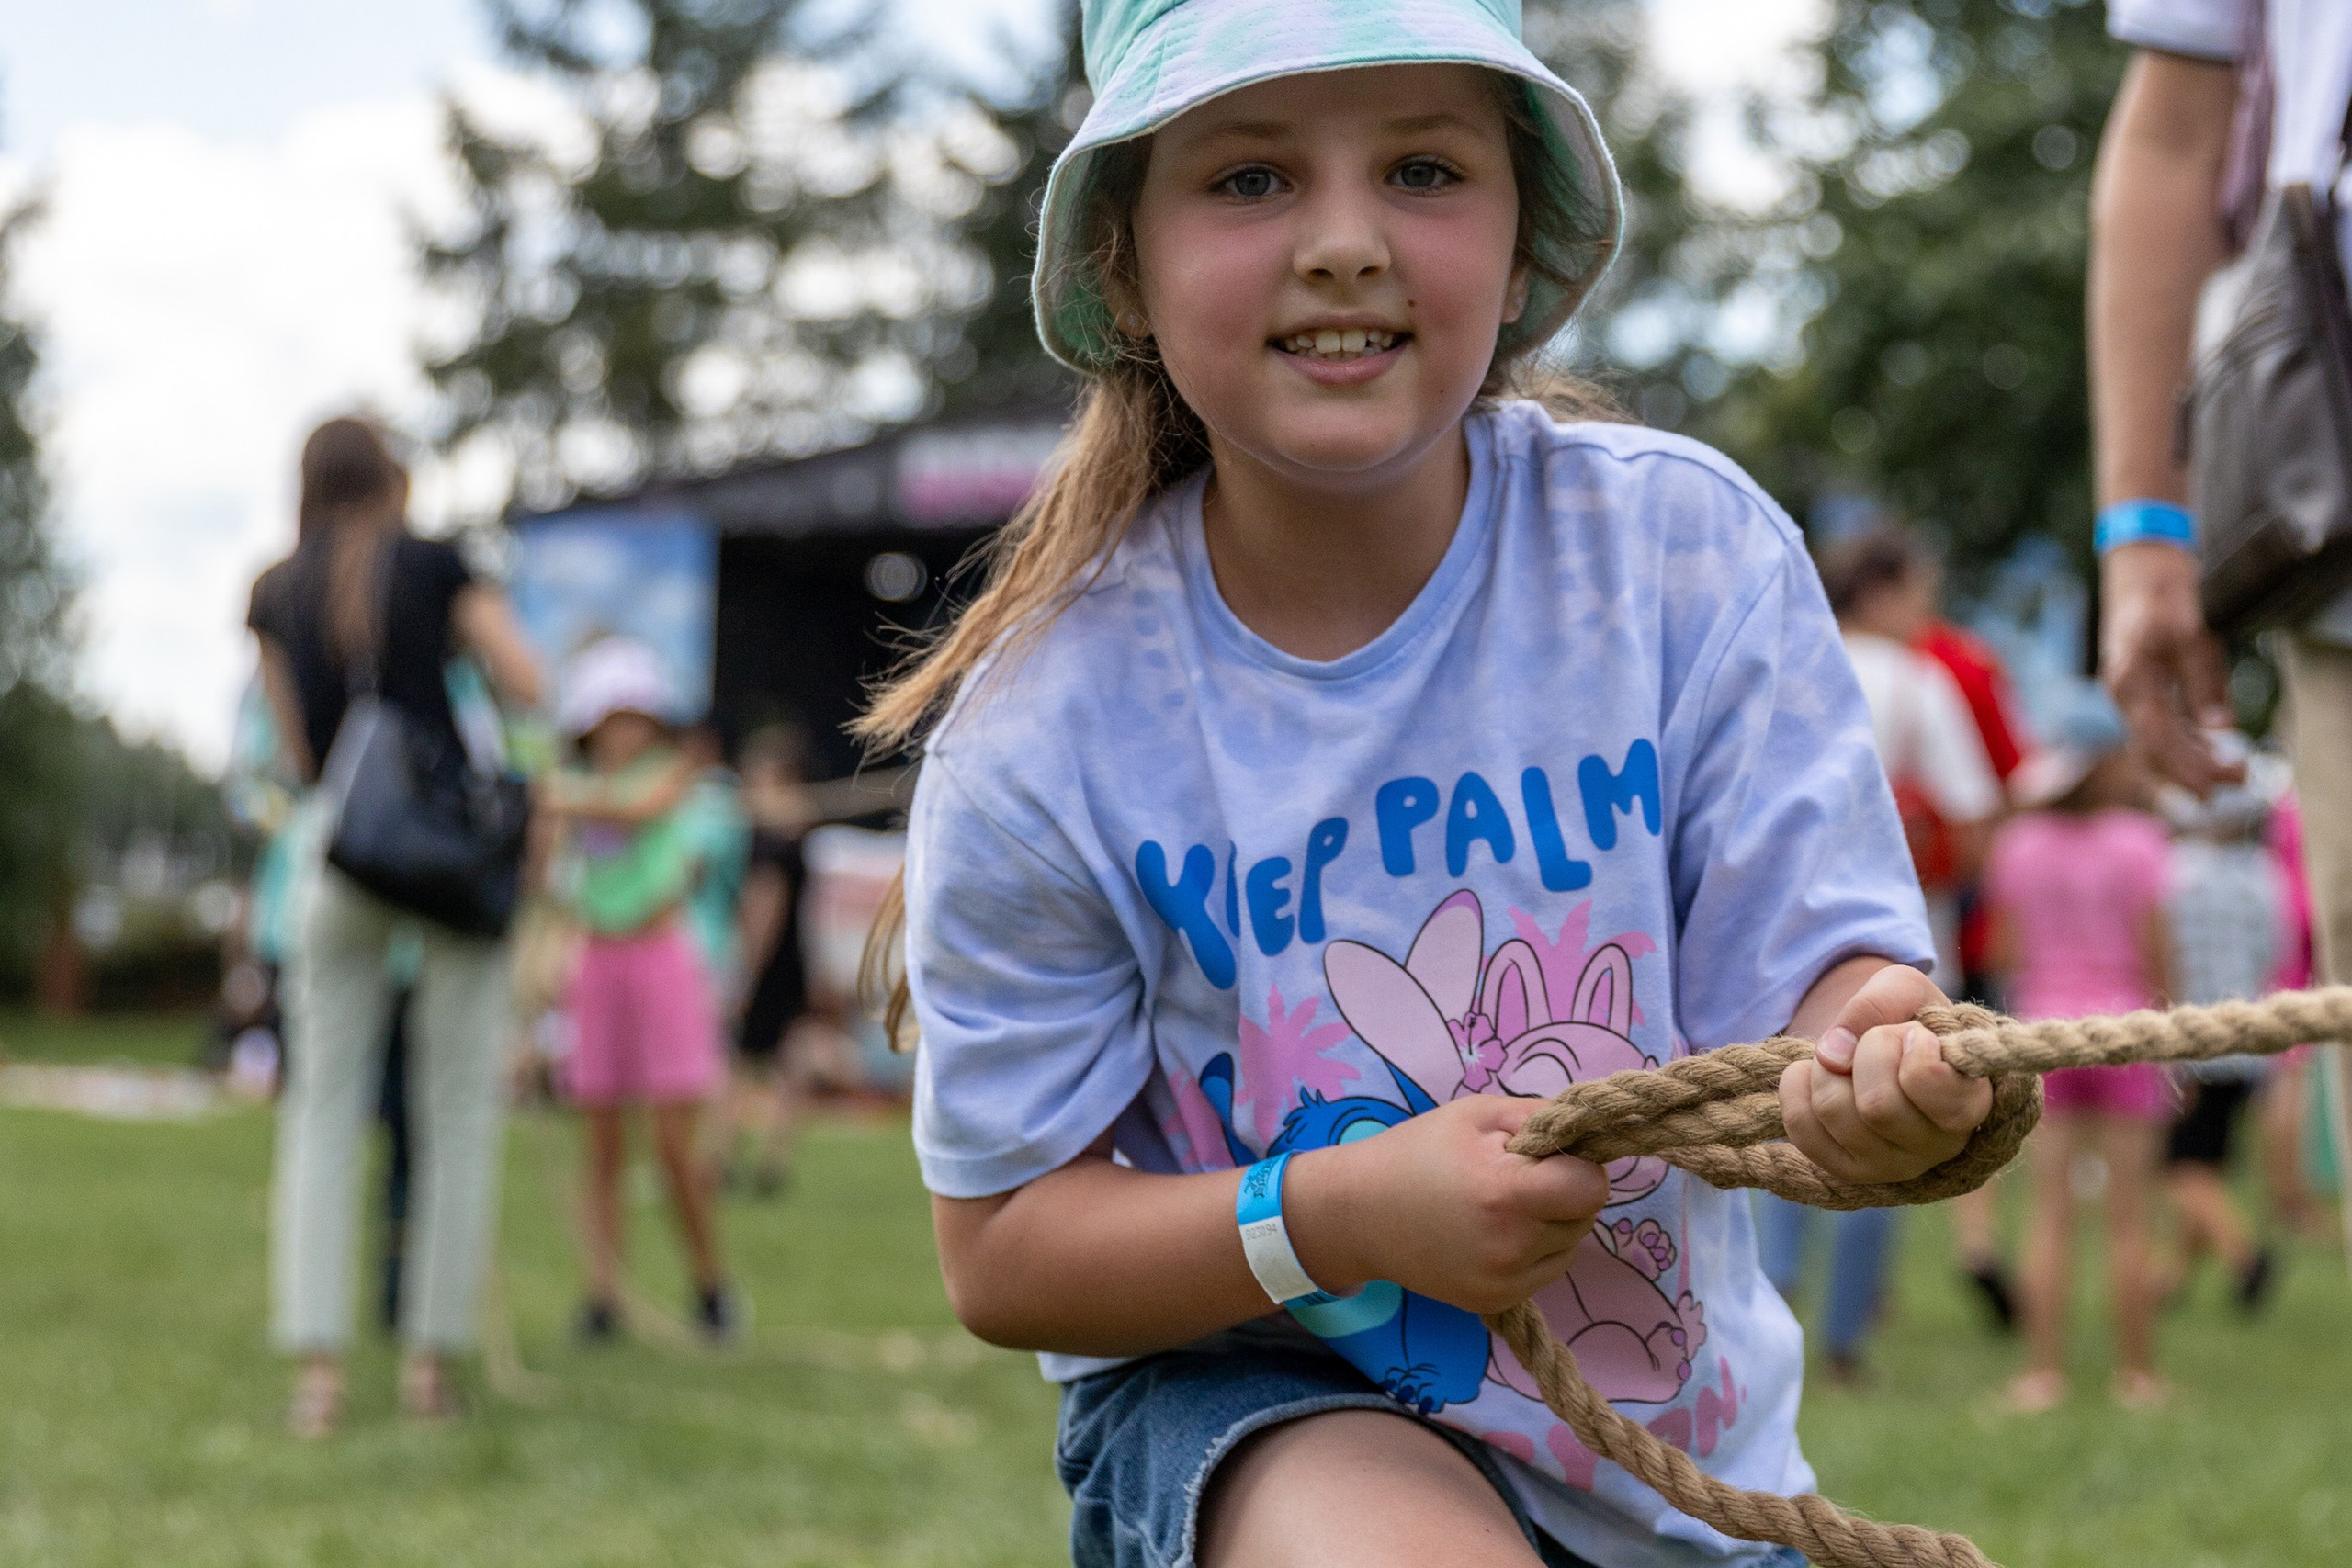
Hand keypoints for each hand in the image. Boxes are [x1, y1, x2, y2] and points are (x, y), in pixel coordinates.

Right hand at [1285, 1095, 1608, 1314]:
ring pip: (1571, 1245)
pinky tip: (1492, 1232)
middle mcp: (1511, 1247)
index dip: (1579, 1164)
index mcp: (1506, 1194)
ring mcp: (1505, 1283)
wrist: (1359, 1214)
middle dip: (1563, 1191)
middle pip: (1585, 1215)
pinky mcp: (1498, 1302)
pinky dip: (1534, 1250)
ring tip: (1500, 1205)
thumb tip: (1595, 1133)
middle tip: (1514, 1176)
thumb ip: (1543, 1118)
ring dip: (1552, 1222)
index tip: (1547, 1155)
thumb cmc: (1418, 1151)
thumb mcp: (1477, 1114)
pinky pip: (1546, 1270)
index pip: (1592, 1186)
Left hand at [1780, 964, 1991, 1184]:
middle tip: (1876, 1043)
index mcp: (1973, 1103)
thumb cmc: (1908, 1018)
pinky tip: (1818, 1076)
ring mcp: (1893, 1166)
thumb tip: (1833, 1054)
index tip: (1916, 1035)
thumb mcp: (1906, 988)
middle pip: (1876, 1105)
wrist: (1880, 1047)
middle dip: (1864, 1053)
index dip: (1911, 1048)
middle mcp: (1941, 1146)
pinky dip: (1797, 1086)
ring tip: (1847, 1060)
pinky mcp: (1849, 1171)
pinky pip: (1801, 1126)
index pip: (1929, 1086)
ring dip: (1826, 1068)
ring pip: (1834, 1112)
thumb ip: (1880, 1000)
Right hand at [2098, 540, 2239, 793]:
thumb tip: (2221, 730)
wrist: (2138, 565)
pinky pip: (2157, 725)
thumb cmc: (2164, 595)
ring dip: (2190, 761)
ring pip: (2155, 742)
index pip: (2161, 742)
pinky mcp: (2136, 687)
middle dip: (2194, 772)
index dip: (2194, 767)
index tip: (2229, 779)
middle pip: (2154, 750)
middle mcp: (2122, 694)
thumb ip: (2204, 685)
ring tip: (2228, 772)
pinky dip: (2184, 741)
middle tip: (2237, 783)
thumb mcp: (2193, 636)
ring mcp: (2126, 692)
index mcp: (2131, 683)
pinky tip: (2210, 744)